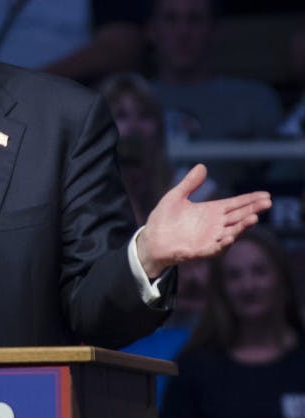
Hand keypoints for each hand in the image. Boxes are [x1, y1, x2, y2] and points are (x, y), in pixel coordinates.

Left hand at [137, 164, 270, 277]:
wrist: (151, 240)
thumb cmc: (164, 219)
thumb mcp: (175, 197)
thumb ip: (189, 183)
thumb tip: (201, 166)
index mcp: (212, 211)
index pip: (236, 204)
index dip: (250, 200)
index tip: (266, 195)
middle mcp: (215, 225)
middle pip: (238, 216)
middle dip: (253, 210)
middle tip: (267, 203)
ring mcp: (210, 239)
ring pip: (231, 232)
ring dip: (242, 227)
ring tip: (253, 218)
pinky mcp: (200, 251)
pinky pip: (215, 248)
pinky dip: (222, 244)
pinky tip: (229, 237)